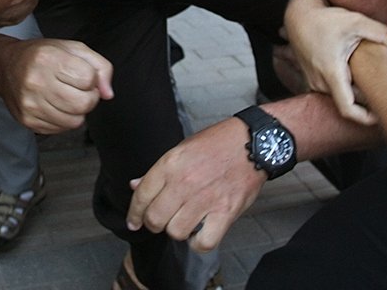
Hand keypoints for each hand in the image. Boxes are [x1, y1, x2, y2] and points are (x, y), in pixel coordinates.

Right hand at [0, 38, 112, 133]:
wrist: (5, 67)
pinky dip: (65, 119)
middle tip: (78, 89)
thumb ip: (100, 66)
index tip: (82, 75)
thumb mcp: (73, 48)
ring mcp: (30, 105)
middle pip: (83, 104)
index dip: (91, 78)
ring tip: (66, 97)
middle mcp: (36, 82)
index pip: (88, 79)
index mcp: (48, 59)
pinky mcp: (28, 121)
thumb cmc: (41, 56)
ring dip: (77, 111)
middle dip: (89, 98)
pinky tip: (55, 105)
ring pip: (74, 121)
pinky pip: (61, 129)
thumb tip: (107, 93)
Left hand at [126, 117, 265, 251]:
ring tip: (185, 222)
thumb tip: (135, 186)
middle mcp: (184, 182)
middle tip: (162, 221)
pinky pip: (204, 242)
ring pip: (176, 232)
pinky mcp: (225, 212)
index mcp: (170, 164)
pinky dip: (200, 242)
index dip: (134, 214)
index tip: (134, 223)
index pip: (141, 196)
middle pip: (155, 219)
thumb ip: (158, 171)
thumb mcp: (182, 149)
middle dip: (154, 224)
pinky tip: (201, 232)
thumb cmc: (217, 144)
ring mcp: (205, 199)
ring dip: (178, 231)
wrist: (253, 142)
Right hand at [283, 0, 386, 124]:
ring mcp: (313, 81)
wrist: (298, 15)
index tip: (380, 117)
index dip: (365, 118)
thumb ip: (382, 34)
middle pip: (348, 101)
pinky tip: (354, 72)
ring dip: (355, 90)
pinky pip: (331, 88)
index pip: (348, 109)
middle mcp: (320, 82)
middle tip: (385, 89)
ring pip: (340, 94)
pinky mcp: (311, 77)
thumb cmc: (324, 19)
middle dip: (366, 98)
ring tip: (370, 79)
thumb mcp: (356, 21)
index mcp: (331, 73)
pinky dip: (344, 84)